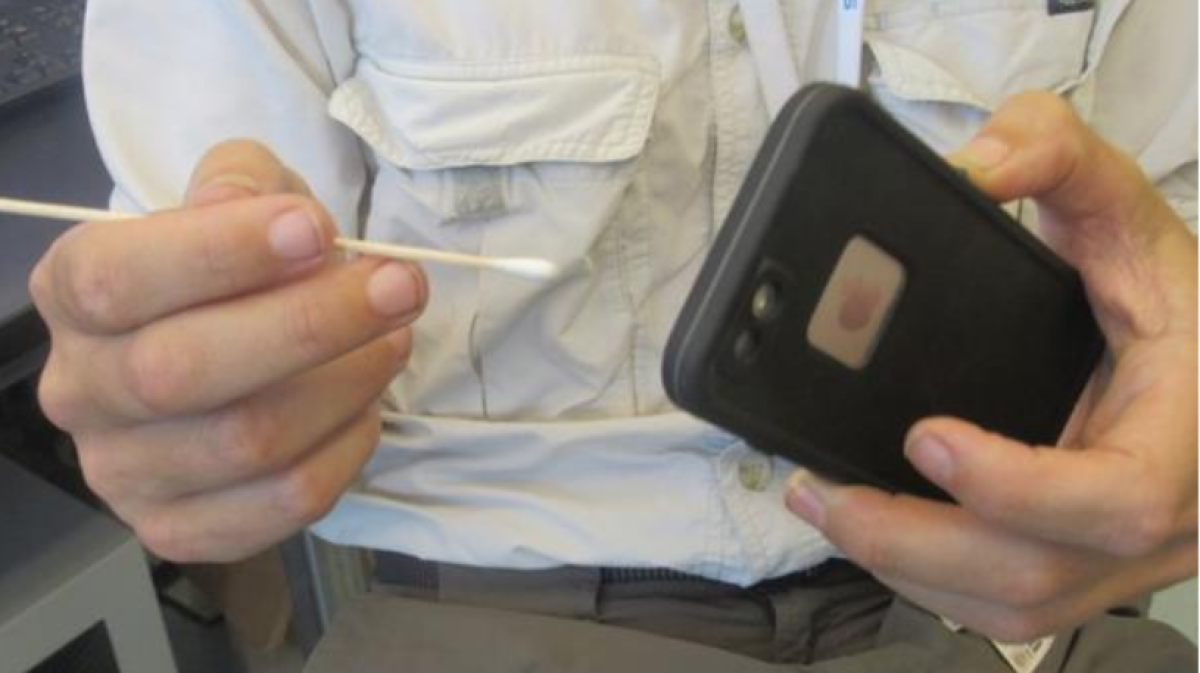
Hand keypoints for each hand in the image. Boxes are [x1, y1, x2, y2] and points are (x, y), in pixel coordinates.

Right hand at [31, 140, 426, 561]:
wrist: (234, 346)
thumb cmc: (238, 265)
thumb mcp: (240, 197)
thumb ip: (242, 185)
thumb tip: (256, 211)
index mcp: (73, 292)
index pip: (117, 279)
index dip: (220, 254)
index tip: (316, 231)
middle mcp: (79, 389)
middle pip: (183, 372)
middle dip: (311, 324)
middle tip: (399, 286)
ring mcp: (123, 472)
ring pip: (245, 443)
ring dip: (345, 385)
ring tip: (395, 339)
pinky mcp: (179, 530)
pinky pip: (282, 504)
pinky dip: (345, 453)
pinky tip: (367, 409)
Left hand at [786, 92, 1196, 641]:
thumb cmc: (1175, 299)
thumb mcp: (1126, 213)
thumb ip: (1061, 156)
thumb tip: (975, 163)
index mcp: (1183, 433)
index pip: (1118, 497)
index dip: (1016, 485)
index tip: (924, 435)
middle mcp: (1162, 519)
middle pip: (1034, 575)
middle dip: (910, 542)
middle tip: (819, 489)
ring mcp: (1122, 560)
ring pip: (1012, 607)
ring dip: (906, 569)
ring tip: (824, 506)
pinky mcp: (1084, 571)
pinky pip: (1006, 607)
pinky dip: (930, 581)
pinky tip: (875, 535)